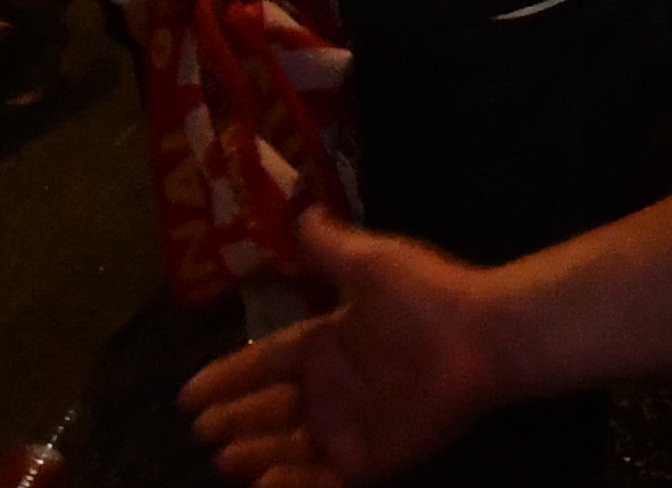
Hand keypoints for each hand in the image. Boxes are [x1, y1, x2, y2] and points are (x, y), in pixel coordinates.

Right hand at [180, 209, 514, 487]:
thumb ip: (331, 245)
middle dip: (233, 420)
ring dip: (254, 455)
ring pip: (288, 447)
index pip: (266, 362)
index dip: (228, 376)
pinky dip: (292, 485)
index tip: (187, 393)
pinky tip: (263, 487)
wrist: (484, 337)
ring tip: (221, 463)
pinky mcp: (371, 458)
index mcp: (328, 341)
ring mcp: (351, 425)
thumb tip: (301, 212)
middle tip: (199, 432)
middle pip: (269, 409)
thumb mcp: (371, 263)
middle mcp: (333, 386)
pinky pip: (322, 479)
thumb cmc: (427, 297)